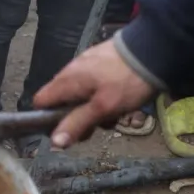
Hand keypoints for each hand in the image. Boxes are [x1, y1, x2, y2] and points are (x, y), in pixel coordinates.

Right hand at [33, 39, 155, 148]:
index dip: (48, 119)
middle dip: (78, 118)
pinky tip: (119, 100)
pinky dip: (102, 97)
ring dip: (93, 109)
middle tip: (99, 125)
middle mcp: (70, 71)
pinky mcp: (99, 62)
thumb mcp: (103, 108)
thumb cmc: (125, 82)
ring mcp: (85, 65)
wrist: (153, 51)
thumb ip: (77, 123)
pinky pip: (92, 85)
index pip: (40, 102)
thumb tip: (53, 142)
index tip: (67, 131)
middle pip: (61, 102)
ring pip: (79, 95)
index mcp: (66, 81)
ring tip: (115, 114)